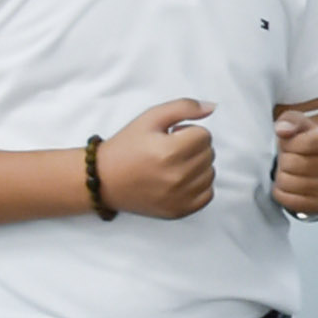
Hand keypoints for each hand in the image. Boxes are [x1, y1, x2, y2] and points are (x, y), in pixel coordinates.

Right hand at [96, 99, 215, 217]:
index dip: (188, 131)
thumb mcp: (150, 118)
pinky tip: (179, 180)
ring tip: (173, 165)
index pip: (204, 135)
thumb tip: (212, 107)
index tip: (170, 136)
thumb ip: (183, 107)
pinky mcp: (180, 211)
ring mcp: (179, 197)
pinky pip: (208, 194)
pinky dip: (198, 185)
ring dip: (197, 166)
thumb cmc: (127, 147)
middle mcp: (177, 177)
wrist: (104, 180)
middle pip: (209, 153)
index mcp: (169, 151)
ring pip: (210, 173)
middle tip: (170, 150)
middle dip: (193, 147)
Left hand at [271, 109, 317, 218]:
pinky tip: (293, 185)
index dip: (288, 143)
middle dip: (285, 159)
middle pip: (289, 163)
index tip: (297, 143)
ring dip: (282, 176)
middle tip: (296, 158)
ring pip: (285, 181)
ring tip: (295, 171)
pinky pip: (286, 199)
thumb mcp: (309, 125)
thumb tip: (282, 130)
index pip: (295, 143)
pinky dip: (282, 192)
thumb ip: (292, 120)